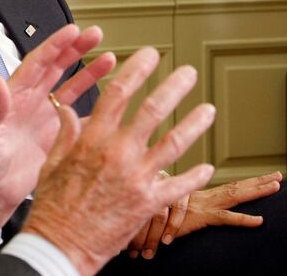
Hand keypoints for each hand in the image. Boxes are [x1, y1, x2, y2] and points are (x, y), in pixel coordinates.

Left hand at [0, 24, 114, 233]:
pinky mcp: (56, 139)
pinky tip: (115, 104)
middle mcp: (32, 104)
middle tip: (96, 34)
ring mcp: (46, 120)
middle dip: (76, 50)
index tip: (73, 30)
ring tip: (111, 59)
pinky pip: (80, 119)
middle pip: (57, 69)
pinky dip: (96, 110)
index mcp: (14, 97)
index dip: (55, 46)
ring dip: (90, 74)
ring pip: (71, 89)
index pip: (37, 64)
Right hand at [22, 47, 215, 274]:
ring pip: (174, 142)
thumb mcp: (52, 162)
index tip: (148, 56)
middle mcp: (118, 153)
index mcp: (92, 139)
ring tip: (208, 109)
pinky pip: (180, 185)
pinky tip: (206, 166)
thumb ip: (66, 132)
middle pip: (153, 110)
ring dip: (194, 123)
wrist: (60, 244)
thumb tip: (66, 109)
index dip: (136, 70)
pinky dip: (195, 174)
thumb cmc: (53, 205)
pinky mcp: (149, 202)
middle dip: (174, 87)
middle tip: (188, 73)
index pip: (119, 93)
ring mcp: (137, 177)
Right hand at [127, 171, 281, 258]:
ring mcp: (198, 205)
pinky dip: (242, 220)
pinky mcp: (197, 218)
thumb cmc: (133, 214)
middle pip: (231, 187)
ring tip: (276, 185)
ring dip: (255, 190)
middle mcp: (194, 196)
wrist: (124, 215)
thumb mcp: (148, 209)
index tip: (259, 178)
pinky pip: (223, 218)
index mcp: (186, 194)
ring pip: (232, 195)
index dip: (241, 183)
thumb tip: (150, 205)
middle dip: (255, 182)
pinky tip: (260, 220)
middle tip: (278, 176)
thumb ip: (154, 207)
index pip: (219, 187)